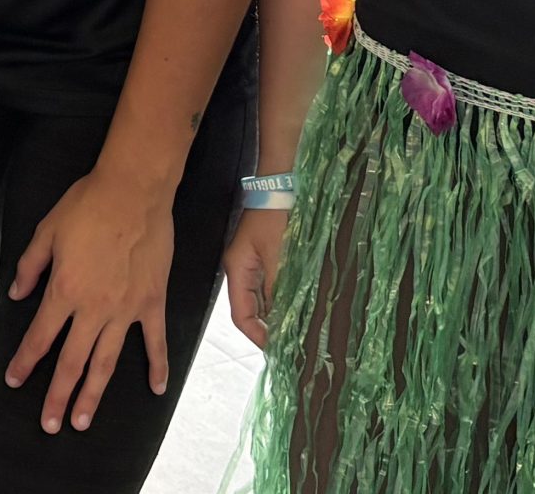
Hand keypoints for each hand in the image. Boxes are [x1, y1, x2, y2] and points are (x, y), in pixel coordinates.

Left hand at [3, 170, 175, 432]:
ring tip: (83, 420)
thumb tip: (16, 295)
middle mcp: (94, 307)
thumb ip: (29, 267)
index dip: (25, 361)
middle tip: (49, 425)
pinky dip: (156, 366)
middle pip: (72, 361)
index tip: (15, 381)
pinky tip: (155, 389)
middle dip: (58, 396)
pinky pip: (155, 341)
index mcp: (64, 290)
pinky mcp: (152, 302)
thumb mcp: (45, 231)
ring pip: (107, 361)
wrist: (133, 191)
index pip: (39, 336)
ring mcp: (126, 309)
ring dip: (94, 394)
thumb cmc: (87, 206)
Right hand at [223, 205, 288, 350]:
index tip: (277, 350)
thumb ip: (278, 289)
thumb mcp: (279, 255)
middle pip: (249, 309)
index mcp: (237, 270)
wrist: (281, 186)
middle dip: (267, 329)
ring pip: (261, 301)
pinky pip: (270, 289)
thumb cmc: (277, 218)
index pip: (240, 315)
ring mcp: (252, 264)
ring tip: (296, 332)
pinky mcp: (265, 259)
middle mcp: (241, 270)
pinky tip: (297, 309)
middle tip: (291, 346)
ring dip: (276, 317)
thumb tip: (282, 321)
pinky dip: (281, 302)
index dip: (256, 335)